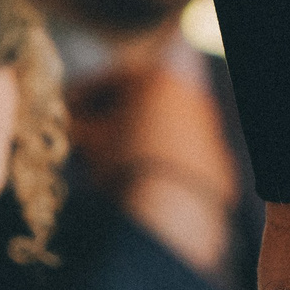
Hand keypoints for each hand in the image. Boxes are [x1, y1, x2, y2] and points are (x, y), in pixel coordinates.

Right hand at [66, 59, 235, 276]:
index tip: (68, 108)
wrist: (171, 212)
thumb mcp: (91, 140)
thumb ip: (78, 124)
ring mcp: (210, 130)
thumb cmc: (124, 164)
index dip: (85, 92)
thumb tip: (70, 124)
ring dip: (141, 138)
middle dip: (115, 114)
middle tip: (89, 133)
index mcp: (158, 78)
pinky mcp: (221, 164)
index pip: (113, 77)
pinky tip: (145, 181)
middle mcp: (192, 97)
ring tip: (114, 161)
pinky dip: (164, 162)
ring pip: (167, 128)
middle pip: (145, 101)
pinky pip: (185, 157)